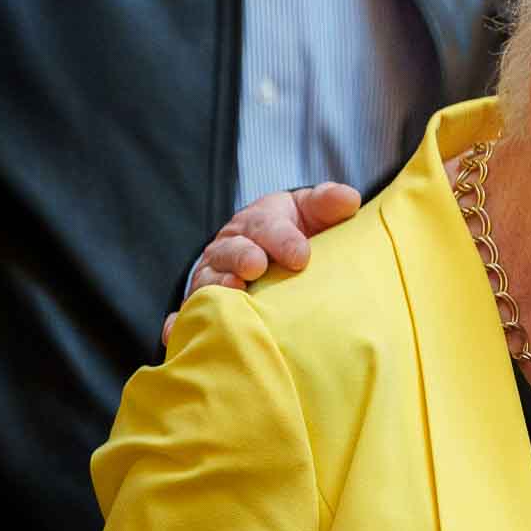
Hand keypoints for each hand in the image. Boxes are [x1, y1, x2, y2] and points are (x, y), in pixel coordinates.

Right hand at [162, 183, 362, 344]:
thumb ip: (328, 204)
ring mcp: (213, 277)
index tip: (301, 256)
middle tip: (257, 266)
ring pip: (207, 282)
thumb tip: (348, 199)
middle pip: (230, 251)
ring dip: (216, 288)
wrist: (275, 258)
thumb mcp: (312, 212)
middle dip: (242, 257)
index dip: (281, 239)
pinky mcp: (204, 306)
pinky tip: (183, 331)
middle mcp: (229, 248)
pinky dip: (182, 322)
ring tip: (232, 293)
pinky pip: (189, 314)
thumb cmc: (297, 232)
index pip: (265, 226)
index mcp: (257, 223)